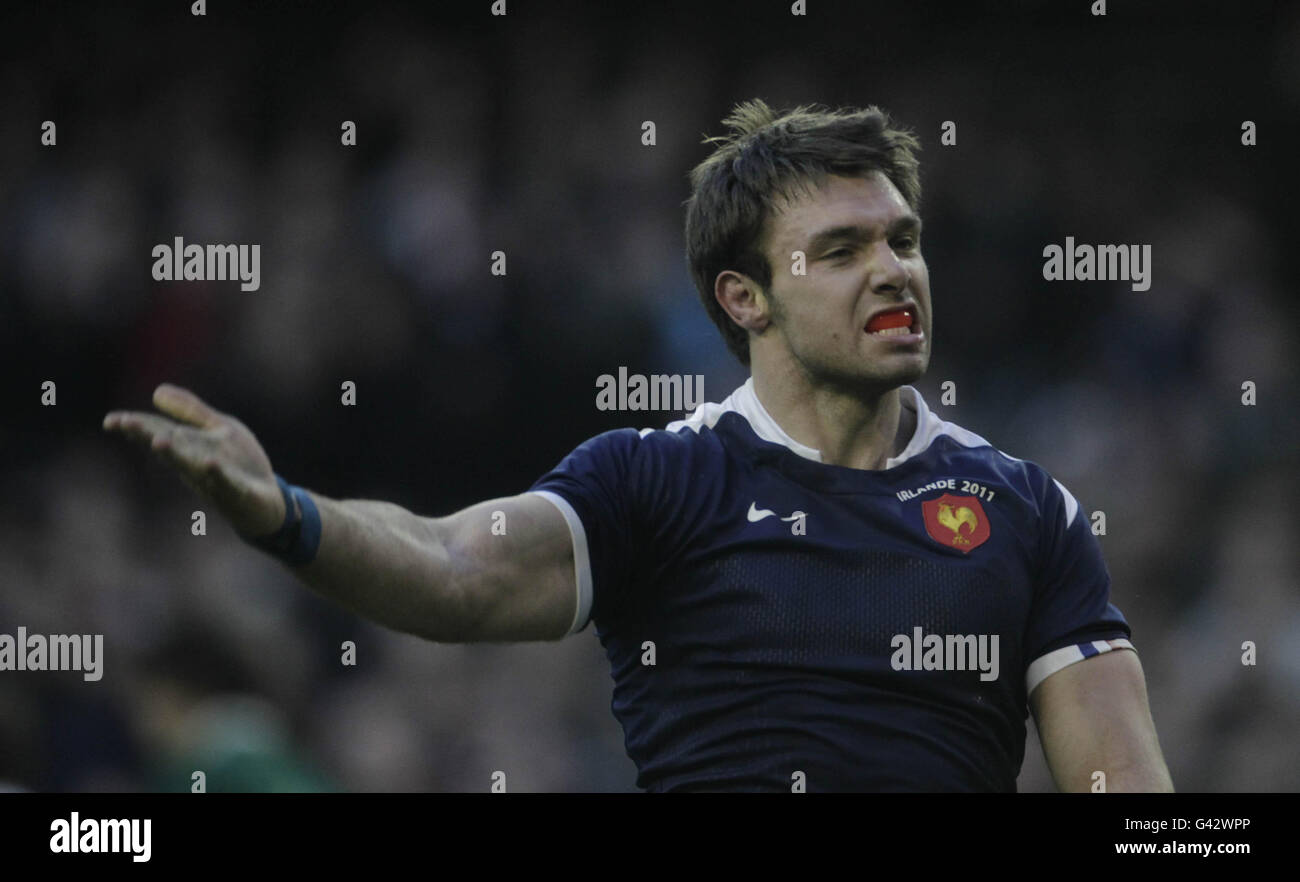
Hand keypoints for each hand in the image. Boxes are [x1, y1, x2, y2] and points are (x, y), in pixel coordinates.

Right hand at [103, 384, 285, 537]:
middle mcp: (196, 463)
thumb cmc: (240, 464)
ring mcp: (216, 480)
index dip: (137, 427)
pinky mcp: (240, 493)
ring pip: (192, 466)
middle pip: (170, 448)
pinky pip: (227, 484)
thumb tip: (156, 391)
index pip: (159, 432)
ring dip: (175, 454)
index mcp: (189, 447)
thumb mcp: (218, 429)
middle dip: (148, 436)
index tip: (110, 420)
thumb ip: (190, 411)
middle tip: (126, 424)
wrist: (269, 503)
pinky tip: (210, 463)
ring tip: (158, 441)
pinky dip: (218, 474)